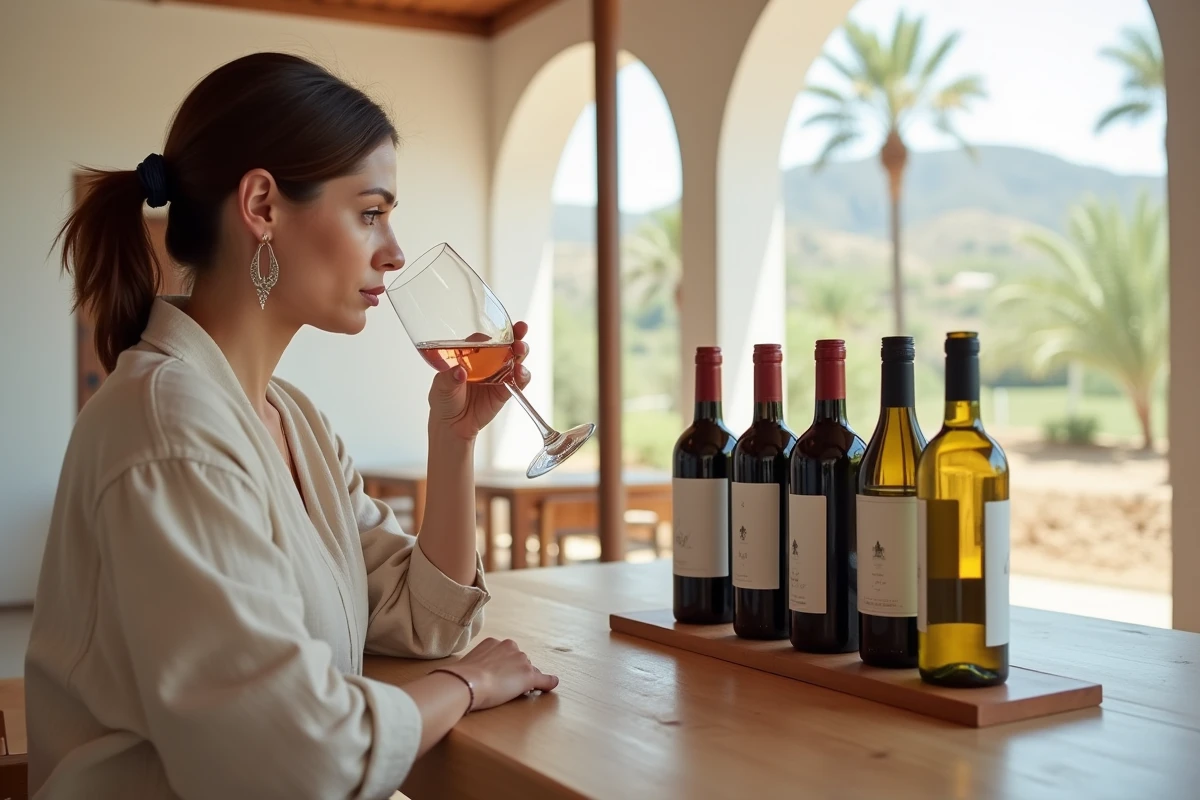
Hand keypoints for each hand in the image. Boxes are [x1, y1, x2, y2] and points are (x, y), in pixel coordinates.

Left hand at [427, 321, 530, 440]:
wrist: (452, 426)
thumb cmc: (444, 401)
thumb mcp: (441, 387)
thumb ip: (449, 378)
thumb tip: (459, 371)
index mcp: (470, 355)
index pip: (483, 340)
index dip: (492, 334)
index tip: (496, 332)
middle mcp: (486, 363)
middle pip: (504, 344)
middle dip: (515, 335)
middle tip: (520, 330)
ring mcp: (497, 375)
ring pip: (514, 358)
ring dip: (521, 351)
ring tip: (521, 349)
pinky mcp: (505, 391)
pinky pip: (517, 381)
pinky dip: (522, 375)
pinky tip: (521, 372)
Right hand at [448, 636, 557, 711]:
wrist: (465, 682)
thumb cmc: (460, 676)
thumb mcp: (467, 663)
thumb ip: (475, 665)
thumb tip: (469, 674)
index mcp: (493, 642)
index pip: (506, 654)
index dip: (504, 667)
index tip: (498, 676)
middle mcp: (510, 647)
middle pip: (519, 661)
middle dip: (515, 672)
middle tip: (503, 686)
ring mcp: (520, 661)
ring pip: (528, 671)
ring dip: (524, 680)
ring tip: (512, 692)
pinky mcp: (528, 675)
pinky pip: (543, 679)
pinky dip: (548, 683)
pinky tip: (552, 684)